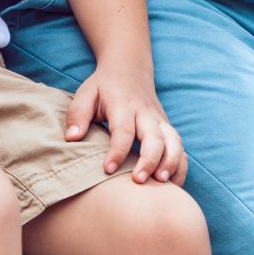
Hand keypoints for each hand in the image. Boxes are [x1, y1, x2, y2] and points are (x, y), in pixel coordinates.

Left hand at [64, 68, 186, 185]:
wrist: (129, 69)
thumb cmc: (104, 87)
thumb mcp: (86, 94)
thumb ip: (77, 115)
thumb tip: (72, 138)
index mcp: (123, 105)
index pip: (123, 130)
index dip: (117, 151)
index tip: (107, 169)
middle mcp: (146, 114)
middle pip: (154, 137)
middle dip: (149, 160)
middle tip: (138, 180)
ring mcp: (160, 121)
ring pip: (174, 142)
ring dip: (171, 163)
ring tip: (161, 184)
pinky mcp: (167, 129)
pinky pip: (181, 148)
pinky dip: (180, 166)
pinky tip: (173, 185)